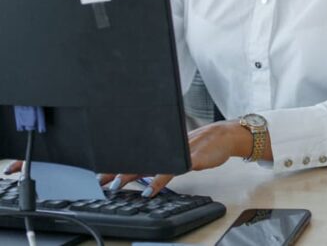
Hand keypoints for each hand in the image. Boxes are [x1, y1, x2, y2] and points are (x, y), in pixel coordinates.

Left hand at [101, 120, 253, 196]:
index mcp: (164, 146)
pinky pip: (171, 171)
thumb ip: (165, 157)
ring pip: (151, 164)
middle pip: (138, 158)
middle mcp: (168, 147)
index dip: (117, 163)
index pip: (137, 154)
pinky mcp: (190, 159)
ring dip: (133, 174)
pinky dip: (159, 181)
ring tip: (117, 184)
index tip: (99, 173)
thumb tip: (146, 169)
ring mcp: (178, 152)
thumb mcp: (181, 149)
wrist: (227, 135)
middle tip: (99, 180)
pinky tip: (150, 191)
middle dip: (117, 169)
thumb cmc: (205, 144)